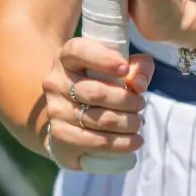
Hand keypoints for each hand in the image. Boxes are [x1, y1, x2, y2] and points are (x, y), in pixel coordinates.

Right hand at [40, 37, 152, 171]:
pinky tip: (134, 141)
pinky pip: (93, 141)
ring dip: (126, 123)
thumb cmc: (103, 84)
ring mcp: (55, 110)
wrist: (73, 114)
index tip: (124, 68)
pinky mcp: (59, 136)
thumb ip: (138, 67)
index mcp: (67, 58)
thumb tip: (139, 85)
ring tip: (138, 123)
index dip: (103, 59)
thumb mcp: (120, 68)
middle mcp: (56, 82)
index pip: (78, 51)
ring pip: (97, 119)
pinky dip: (119, 143)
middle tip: (141, 104)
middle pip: (95, 92)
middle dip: (126, 100)